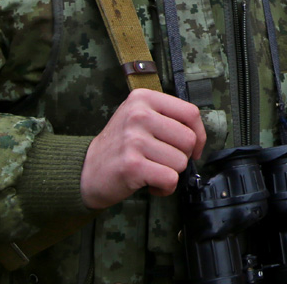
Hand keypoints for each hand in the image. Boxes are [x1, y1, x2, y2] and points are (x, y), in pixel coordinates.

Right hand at [80, 88, 206, 209]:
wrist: (86, 170)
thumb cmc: (120, 146)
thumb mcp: (139, 117)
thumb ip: (167, 117)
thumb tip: (200, 136)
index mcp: (143, 98)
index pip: (190, 112)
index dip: (199, 134)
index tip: (193, 148)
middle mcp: (138, 114)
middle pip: (188, 139)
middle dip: (182, 157)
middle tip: (163, 161)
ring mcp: (134, 139)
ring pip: (180, 161)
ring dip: (171, 173)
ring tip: (152, 171)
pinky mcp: (132, 165)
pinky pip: (170, 179)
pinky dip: (165, 188)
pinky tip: (151, 184)